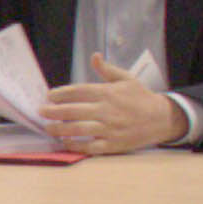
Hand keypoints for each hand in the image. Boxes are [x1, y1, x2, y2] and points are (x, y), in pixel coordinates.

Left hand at [44, 74, 187, 157]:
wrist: (161, 119)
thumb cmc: (141, 98)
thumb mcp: (126, 79)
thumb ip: (107, 70)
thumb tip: (94, 56)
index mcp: (108, 93)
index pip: (79, 91)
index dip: (61, 94)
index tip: (48, 96)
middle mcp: (106, 110)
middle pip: (74, 111)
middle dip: (54, 112)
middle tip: (41, 112)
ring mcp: (109, 129)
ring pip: (79, 129)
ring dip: (60, 129)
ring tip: (48, 128)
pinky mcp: (113, 144)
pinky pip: (90, 147)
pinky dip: (76, 146)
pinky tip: (65, 143)